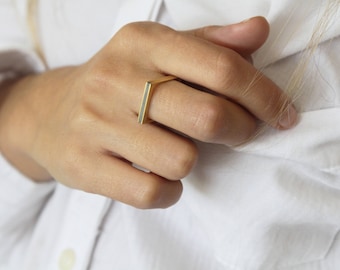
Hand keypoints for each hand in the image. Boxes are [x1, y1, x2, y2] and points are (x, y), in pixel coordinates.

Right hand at [0, 17, 296, 207]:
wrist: (49, 112)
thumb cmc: (117, 82)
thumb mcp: (158, 52)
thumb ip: (211, 44)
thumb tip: (259, 32)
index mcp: (143, 43)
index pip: (223, 68)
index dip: (264, 96)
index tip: (282, 115)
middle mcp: (116, 78)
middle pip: (208, 117)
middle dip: (240, 131)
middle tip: (237, 133)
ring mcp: (96, 124)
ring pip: (181, 160)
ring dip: (193, 161)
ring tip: (181, 150)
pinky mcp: (84, 165)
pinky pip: (150, 192)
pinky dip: (169, 191)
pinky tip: (162, 176)